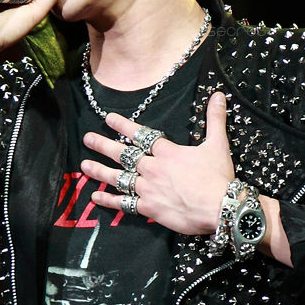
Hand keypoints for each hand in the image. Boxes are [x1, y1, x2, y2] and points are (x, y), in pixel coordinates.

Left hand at [81, 91, 234, 234]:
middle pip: (123, 154)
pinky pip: (124, 203)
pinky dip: (109, 201)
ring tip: (84, 165)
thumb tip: (219, 95)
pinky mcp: (148, 208)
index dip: (123, 125)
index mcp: (167, 152)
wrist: (220, 208)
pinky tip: (95, 197)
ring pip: (118, 178)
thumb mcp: (218, 145)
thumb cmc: (218, 178)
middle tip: (87, 139)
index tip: (107, 119)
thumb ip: (215, 120)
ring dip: (99, 171)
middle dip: (103, 145)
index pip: (141, 135)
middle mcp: (152, 168)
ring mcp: (148, 188)